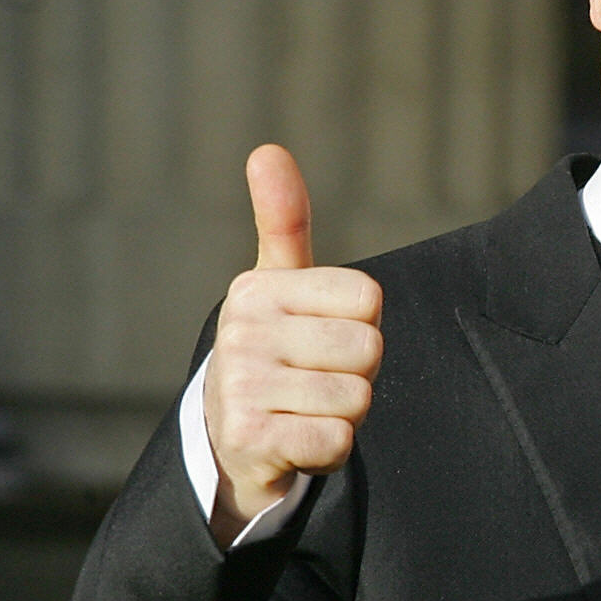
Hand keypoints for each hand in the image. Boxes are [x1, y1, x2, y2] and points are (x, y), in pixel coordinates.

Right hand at [202, 146, 383, 544]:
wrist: (230, 440)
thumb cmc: (274, 352)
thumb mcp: (278, 283)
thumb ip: (283, 220)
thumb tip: (267, 150)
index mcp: (258, 289)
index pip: (369, 299)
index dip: (362, 326)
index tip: (323, 339)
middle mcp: (242, 331)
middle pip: (369, 350)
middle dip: (357, 375)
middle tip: (315, 381)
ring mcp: (241, 384)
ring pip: (358, 398)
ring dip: (343, 415)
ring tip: (303, 410)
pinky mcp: (249, 437)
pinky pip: (338, 442)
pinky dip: (329, 450)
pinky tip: (296, 442)